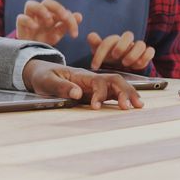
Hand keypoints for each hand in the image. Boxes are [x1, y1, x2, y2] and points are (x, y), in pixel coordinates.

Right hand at [15, 0, 82, 45]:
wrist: (31, 53)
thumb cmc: (44, 40)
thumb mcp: (58, 33)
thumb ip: (68, 24)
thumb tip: (79, 15)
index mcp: (50, 14)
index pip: (60, 9)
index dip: (70, 19)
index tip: (74, 34)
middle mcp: (39, 14)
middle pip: (46, 2)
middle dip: (57, 8)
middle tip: (64, 18)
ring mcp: (29, 19)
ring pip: (30, 4)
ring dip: (41, 10)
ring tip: (49, 21)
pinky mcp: (20, 27)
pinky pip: (21, 18)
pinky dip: (29, 21)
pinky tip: (36, 28)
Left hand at [22, 59, 143, 109]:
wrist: (41, 72)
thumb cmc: (43, 76)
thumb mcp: (46, 80)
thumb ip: (61, 86)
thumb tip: (78, 93)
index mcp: (81, 75)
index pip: (97, 81)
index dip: (99, 94)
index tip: (95, 107)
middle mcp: (91, 79)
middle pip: (114, 80)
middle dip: (124, 91)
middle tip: (129, 106)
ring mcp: (95, 85)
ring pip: (117, 85)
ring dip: (128, 94)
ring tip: (138, 106)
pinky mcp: (96, 92)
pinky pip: (113, 93)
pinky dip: (124, 98)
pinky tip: (132, 105)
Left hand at [86, 31, 154, 70]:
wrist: (123, 63)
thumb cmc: (110, 57)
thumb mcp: (100, 53)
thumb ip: (95, 45)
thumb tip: (91, 35)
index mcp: (115, 40)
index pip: (109, 40)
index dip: (101, 52)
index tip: (94, 66)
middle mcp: (127, 42)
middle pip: (128, 35)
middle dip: (121, 46)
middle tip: (115, 57)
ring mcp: (137, 48)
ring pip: (141, 44)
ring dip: (133, 54)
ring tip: (126, 63)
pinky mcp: (146, 54)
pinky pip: (150, 51)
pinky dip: (145, 57)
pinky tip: (137, 65)